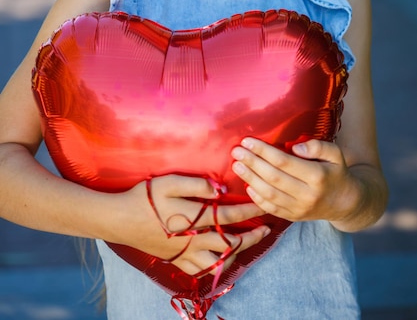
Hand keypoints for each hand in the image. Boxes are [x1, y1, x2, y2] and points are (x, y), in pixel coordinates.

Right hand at [114, 174, 268, 275]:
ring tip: (245, 243)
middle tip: (265, 230)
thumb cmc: (145, 197)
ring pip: (218, 261)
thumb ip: (197, 185)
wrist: (120, 219)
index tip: (264, 204)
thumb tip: (220, 189)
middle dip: (251, 236)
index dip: (250, 211)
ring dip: (236, 253)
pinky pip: (200, 271)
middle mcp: (193, 240)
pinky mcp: (176, 260)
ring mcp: (184, 253)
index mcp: (194, 218)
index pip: (229, 216)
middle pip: (230, 243)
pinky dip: (214, 266)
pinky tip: (220, 257)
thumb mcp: (169, 182)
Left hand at [231, 138, 357, 222]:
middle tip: (236, 151)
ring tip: (237, 165)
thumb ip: (318, 147)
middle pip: (273, 178)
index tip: (248, 141)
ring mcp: (299, 209)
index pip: (284, 162)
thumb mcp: (336, 155)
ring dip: (250, 179)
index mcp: (317, 176)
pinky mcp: (293, 217)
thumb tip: (295, 147)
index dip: (264, 151)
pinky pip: (271, 209)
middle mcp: (307, 195)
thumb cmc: (336, 172)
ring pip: (269, 194)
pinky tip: (246, 185)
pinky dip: (256, 198)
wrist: (346, 203)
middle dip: (252, 163)